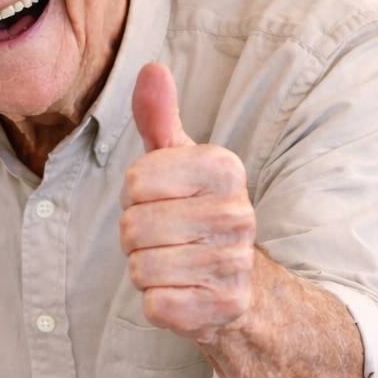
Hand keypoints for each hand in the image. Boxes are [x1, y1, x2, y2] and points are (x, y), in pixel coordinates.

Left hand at [119, 63, 255, 343]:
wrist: (244, 290)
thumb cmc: (198, 216)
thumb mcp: (180, 164)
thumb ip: (159, 119)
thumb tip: (151, 69)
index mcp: (225, 169)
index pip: (135, 182)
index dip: (136, 198)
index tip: (164, 203)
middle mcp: (237, 214)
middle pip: (133, 227)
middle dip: (137, 238)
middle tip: (168, 240)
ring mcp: (233, 264)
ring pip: (140, 267)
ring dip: (146, 271)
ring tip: (176, 265)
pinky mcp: (221, 308)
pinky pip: (154, 305)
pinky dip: (157, 304)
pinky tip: (184, 294)